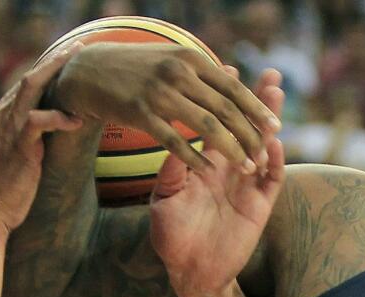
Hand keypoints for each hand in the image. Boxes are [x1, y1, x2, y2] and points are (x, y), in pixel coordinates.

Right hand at [0, 44, 84, 230]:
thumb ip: (3, 149)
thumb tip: (16, 149)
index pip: (20, 90)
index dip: (42, 75)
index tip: (62, 66)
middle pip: (27, 79)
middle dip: (52, 61)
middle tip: (76, 49)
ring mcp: (7, 129)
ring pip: (31, 86)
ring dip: (56, 70)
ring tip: (79, 60)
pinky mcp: (19, 145)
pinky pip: (40, 119)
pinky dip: (59, 117)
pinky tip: (77, 120)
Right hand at [49, 43, 280, 172]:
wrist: (87, 70)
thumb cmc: (134, 69)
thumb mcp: (170, 60)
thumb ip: (199, 73)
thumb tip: (232, 79)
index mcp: (191, 59)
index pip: (233, 87)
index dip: (257, 108)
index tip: (276, 126)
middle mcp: (179, 72)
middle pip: (226, 108)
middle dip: (250, 134)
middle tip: (265, 154)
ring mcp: (160, 92)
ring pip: (206, 126)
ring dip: (231, 149)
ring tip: (247, 167)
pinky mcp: (141, 112)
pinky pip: (174, 140)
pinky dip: (194, 156)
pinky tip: (209, 170)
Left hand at [149, 69, 285, 295]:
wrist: (190, 272)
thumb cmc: (171, 236)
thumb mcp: (164, 201)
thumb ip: (171, 171)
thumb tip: (173, 138)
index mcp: (203, 163)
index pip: (216, 123)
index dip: (221, 98)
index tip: (225, 67)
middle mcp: (228, 169)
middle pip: (246, 128)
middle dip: (256, 101)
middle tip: (268, 73)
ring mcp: (247, 185)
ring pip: (264, 147)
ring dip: (270, 122)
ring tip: (276, 94)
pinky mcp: (260, 205)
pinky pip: (272, 178)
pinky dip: (275, 160)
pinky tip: (274, 141)